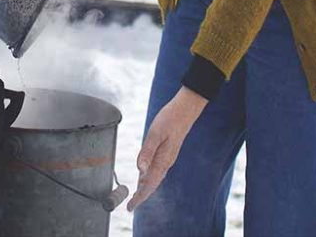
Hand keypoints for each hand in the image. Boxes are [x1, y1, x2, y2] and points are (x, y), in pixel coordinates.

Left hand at [127, 87, 207, 211]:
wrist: (185, 110)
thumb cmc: (170, 119)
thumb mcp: (155, 133)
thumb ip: (147, 151)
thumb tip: (141, 170)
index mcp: (163, 160)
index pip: (150, 184)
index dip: (140, 196)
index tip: (131, 206)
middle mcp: (166, 162)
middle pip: (152, 184)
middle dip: (142, 196)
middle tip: (130, 206)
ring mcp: (168, 158)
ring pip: (155, 178)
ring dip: (145, 188)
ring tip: (135, 196)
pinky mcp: (167, 152)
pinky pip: (157, 170)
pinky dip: (149, 177)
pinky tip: (144, 177)